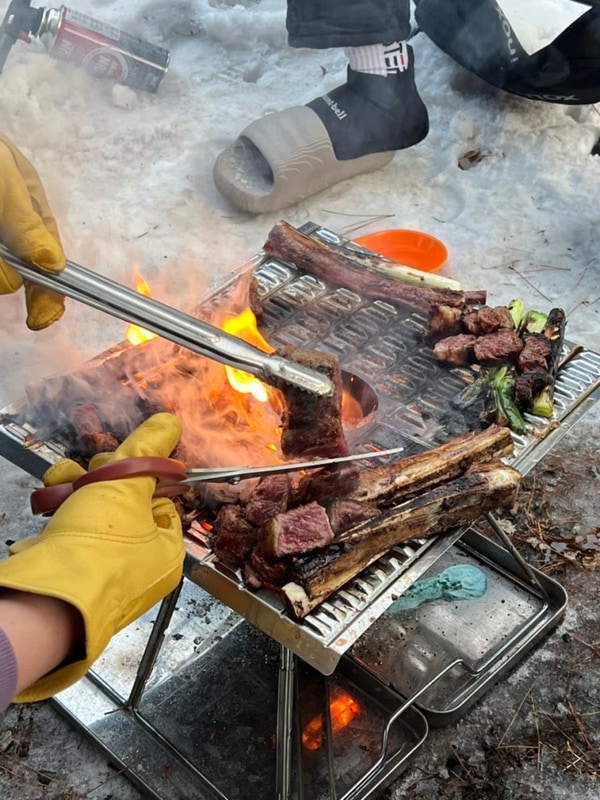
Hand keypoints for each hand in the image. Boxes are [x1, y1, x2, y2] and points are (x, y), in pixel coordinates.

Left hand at [0, 132, 65, 329]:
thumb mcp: (5, 181)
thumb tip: (52, 265)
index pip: (50, 261)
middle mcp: (11, 229)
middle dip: (13, 279)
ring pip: (1, 272)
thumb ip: (24, 223)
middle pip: (21, 272)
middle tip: (15, 295)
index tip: (43, 318)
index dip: (50, 293)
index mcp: (31, 213)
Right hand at [0, 413, 183, 701]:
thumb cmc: (99, 548)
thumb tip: (171, 421)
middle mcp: (137, 564)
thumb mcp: (127, 486)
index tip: (126, 459)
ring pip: (94, 510)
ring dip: (76, 486)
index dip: (143, 474)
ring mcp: (100, 568)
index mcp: (165, 551)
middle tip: (92, 472)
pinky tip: (51, 495)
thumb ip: (148, 450)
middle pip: (125, 502)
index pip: (163, 499)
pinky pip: (71, 526)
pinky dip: (60, 506)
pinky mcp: (69, 567)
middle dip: (102, 477)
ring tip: (64, 480)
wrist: (46, 599)